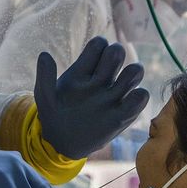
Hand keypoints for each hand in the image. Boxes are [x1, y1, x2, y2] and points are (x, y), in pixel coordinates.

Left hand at [34, 36, 149, 159]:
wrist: (61, 143)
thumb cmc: (53, 115)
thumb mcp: (45, 97)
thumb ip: (45, 77)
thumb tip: (44, 54)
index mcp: (83, 70)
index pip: (99, 44)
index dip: (98, 47)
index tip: (89, 65)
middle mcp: (101, 80)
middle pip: (118, 52)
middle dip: (116, 55)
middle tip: (104, 74)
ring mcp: (113, 96)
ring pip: (135, 71)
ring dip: (132, 74)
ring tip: (118, 88)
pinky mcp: (123, 115)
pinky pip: (142, 97)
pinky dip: (139, 96)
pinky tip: (124, 105)